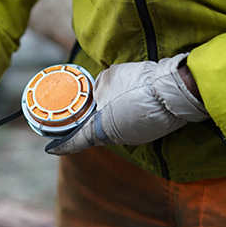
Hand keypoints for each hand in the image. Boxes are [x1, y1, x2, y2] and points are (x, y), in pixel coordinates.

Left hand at [45, 53, 207, 154]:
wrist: (175, 91)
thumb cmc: (138, 85)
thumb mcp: (109, 78)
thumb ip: (98, 87)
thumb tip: (98, 91)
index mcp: (101, 129)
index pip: (76, 141)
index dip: (62, 146)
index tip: (51, 148)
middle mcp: (116, 138)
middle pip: (95, 133)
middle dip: (86, 125)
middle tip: (78, 116)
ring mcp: (134, 137)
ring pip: (113, 128)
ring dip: (107, 118)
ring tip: (106, 103)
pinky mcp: (148, 132)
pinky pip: (129, 124)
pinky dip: (123, 115)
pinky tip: (128, 102)